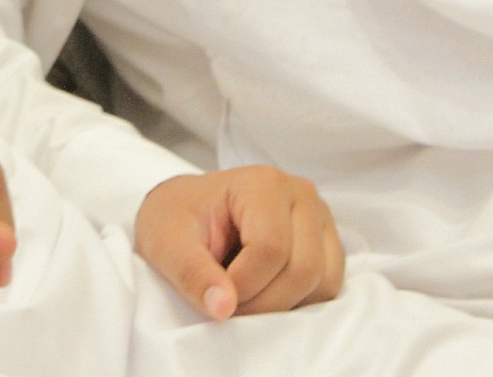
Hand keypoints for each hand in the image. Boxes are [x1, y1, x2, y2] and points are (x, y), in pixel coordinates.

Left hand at [134, 167, 345, 319]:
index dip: (242, 286)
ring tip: (245, 296)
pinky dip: (299, 302)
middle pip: (302, 269)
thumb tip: (223, 308)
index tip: (213, 296)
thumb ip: (191, 274)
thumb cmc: (175, 221)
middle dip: (263, 302)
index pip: (270, 249)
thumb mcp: (165, 243)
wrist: (188, 212)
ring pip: (321, 282)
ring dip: (282, 306)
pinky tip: (265, 292)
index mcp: (264, 184)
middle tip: (228, 304)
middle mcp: (301, 195)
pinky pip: (328, 286)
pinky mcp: (326, 241)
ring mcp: (319, 218)